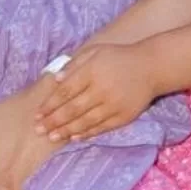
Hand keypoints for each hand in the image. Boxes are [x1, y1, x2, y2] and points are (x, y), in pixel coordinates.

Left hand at [36, 41, 157, 142]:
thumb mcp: (95, 52)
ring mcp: (113, 104)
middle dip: (54, 120)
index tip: (38, 113)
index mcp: (92, 72)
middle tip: (39, 129)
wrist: (152, 67)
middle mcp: (101, 89)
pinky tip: (74, 137)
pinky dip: (87, 133)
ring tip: (52, 137)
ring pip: (85, 121)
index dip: (50, 104)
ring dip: (67, 130)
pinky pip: (102, 127)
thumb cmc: (119, 58)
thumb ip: (74, 64)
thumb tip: (55, 79)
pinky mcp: (124, 116)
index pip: (65, 91)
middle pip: (72, 109)